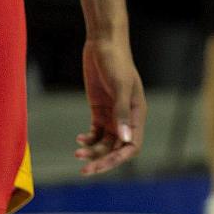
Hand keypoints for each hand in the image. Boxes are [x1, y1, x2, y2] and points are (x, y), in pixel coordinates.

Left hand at [75, 33, 144, 175]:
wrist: (104, 43)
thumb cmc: (116, 61)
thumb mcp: (119, 86)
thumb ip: (122, 112)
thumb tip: (126, 140)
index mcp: (137, 114)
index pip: (132, 147)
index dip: (117, 159)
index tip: (100, 165)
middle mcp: (127, 118)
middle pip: (117, 149)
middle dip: (102, 161)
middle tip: (84, 170)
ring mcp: (113, 114)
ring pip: (105, 143)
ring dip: (92, 151)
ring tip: (76, 152)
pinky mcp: (100, 109)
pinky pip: (96, 132)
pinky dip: (88, 139)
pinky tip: (79, 139)